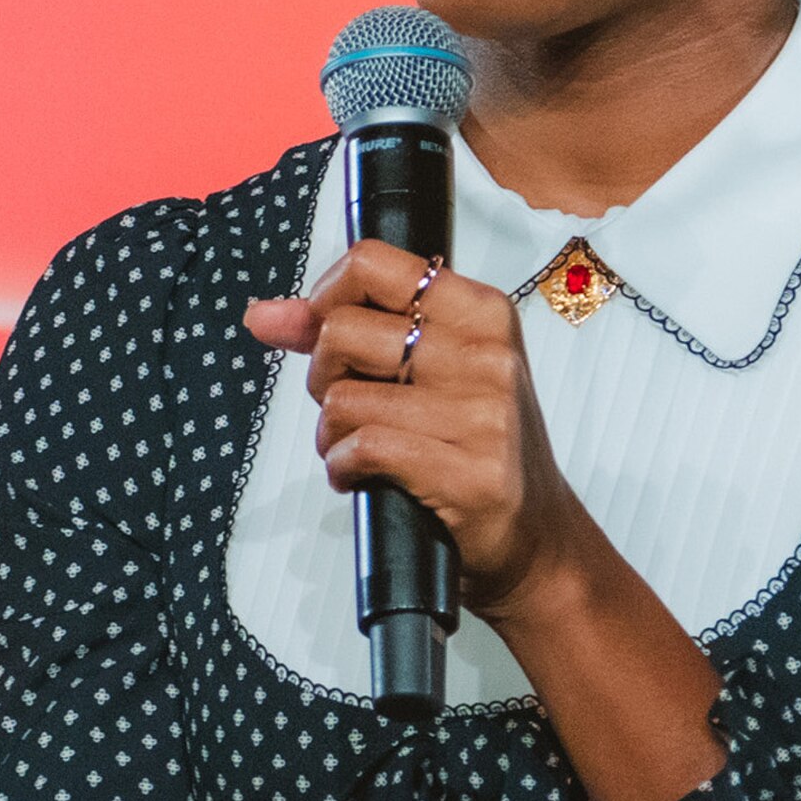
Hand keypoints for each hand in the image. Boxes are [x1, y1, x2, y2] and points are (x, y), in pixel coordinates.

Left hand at [244, 240, 585, 626]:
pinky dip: (342, 469)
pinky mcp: (468, 472)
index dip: (326, 299)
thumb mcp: (430, 373)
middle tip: (352, 407)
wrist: (536, 537)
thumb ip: (347, 333)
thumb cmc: (475, 448)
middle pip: (341, 331)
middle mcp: (487, 354)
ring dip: (331, 435)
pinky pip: (361, 448)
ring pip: (343, 398)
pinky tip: (364, 477)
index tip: (328, 336)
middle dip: (323, 377)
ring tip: (362, 451)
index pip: (373, 264)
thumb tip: (263, 315)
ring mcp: (481, 414)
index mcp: (482, 313)